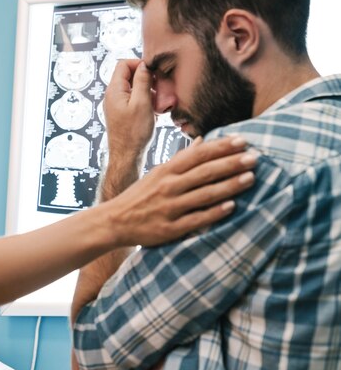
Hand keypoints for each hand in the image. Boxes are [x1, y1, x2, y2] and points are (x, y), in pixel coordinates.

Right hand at [102, 135, 257, 247]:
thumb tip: (202, 141)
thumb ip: (181, 158)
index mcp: (166, 170)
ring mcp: (170, 207)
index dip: (221, 147)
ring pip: (204, 194)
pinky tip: (232, 206)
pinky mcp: (170, 228)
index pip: (198, 154)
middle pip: (205, 172)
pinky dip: (214, 212)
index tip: (242, 141)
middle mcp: (168, 186)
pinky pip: (196, 219)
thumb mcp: (157, 172)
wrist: (114, 221)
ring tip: (251, 178)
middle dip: (231, 163)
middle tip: (255, 157)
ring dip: (229, 185)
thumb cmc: (140, 195)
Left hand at [104, 59, 154, 160]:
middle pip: (129, 76)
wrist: (127, 156)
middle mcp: (112, 96)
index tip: (153, 73)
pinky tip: (154, 111)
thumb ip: (142, 81)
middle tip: (159, 88)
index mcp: (114, 90)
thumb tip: (144, 65)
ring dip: (148, 91)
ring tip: (158, 102)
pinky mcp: (122, 114)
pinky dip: (145, 102)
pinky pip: (134, 101)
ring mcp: (116, 105)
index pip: (123, 64)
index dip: (139, 64)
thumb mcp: (142, 103)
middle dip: (146, 79)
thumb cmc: (134, 133)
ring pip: (133, 89)